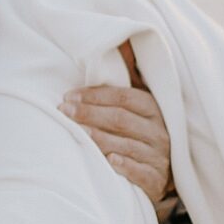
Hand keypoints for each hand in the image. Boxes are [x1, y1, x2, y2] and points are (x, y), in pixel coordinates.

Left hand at [63, 44, 177, 220]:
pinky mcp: (156, 180)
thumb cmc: (138, 135)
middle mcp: (159, 132)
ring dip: (100, 138)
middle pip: (122, 119)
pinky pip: (141, 172)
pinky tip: (109, 160)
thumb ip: (128, 79)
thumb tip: (122, 43)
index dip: (95, 96)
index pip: (124, 98)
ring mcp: (159, 157)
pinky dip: (125, 166)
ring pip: (127, 145)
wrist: (157, 176)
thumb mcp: (136, 108)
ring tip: (77, 133)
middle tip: (63, 111)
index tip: (68, 96)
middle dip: (90, 114)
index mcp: (153, 110)